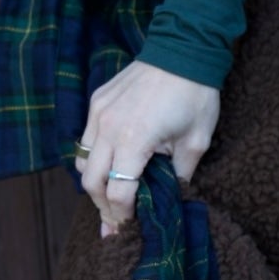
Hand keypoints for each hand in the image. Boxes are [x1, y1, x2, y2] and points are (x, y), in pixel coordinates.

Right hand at [77, 59, 220, 238]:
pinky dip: (94, 158)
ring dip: (94, 183)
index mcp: (134, 140)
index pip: (118, 192)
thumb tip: (171, 199)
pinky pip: (85, 139)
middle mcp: (108, 128)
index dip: (123, 216)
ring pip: (82, 161)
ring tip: (111, 197)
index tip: (129, 229)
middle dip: (103, 207)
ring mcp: (98, 113)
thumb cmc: (195, 95)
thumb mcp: (196, 141)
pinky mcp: (97, 102)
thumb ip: (179, 175)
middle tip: (115, 223)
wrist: (184, 49)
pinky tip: (110, 166)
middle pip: (91, 182)